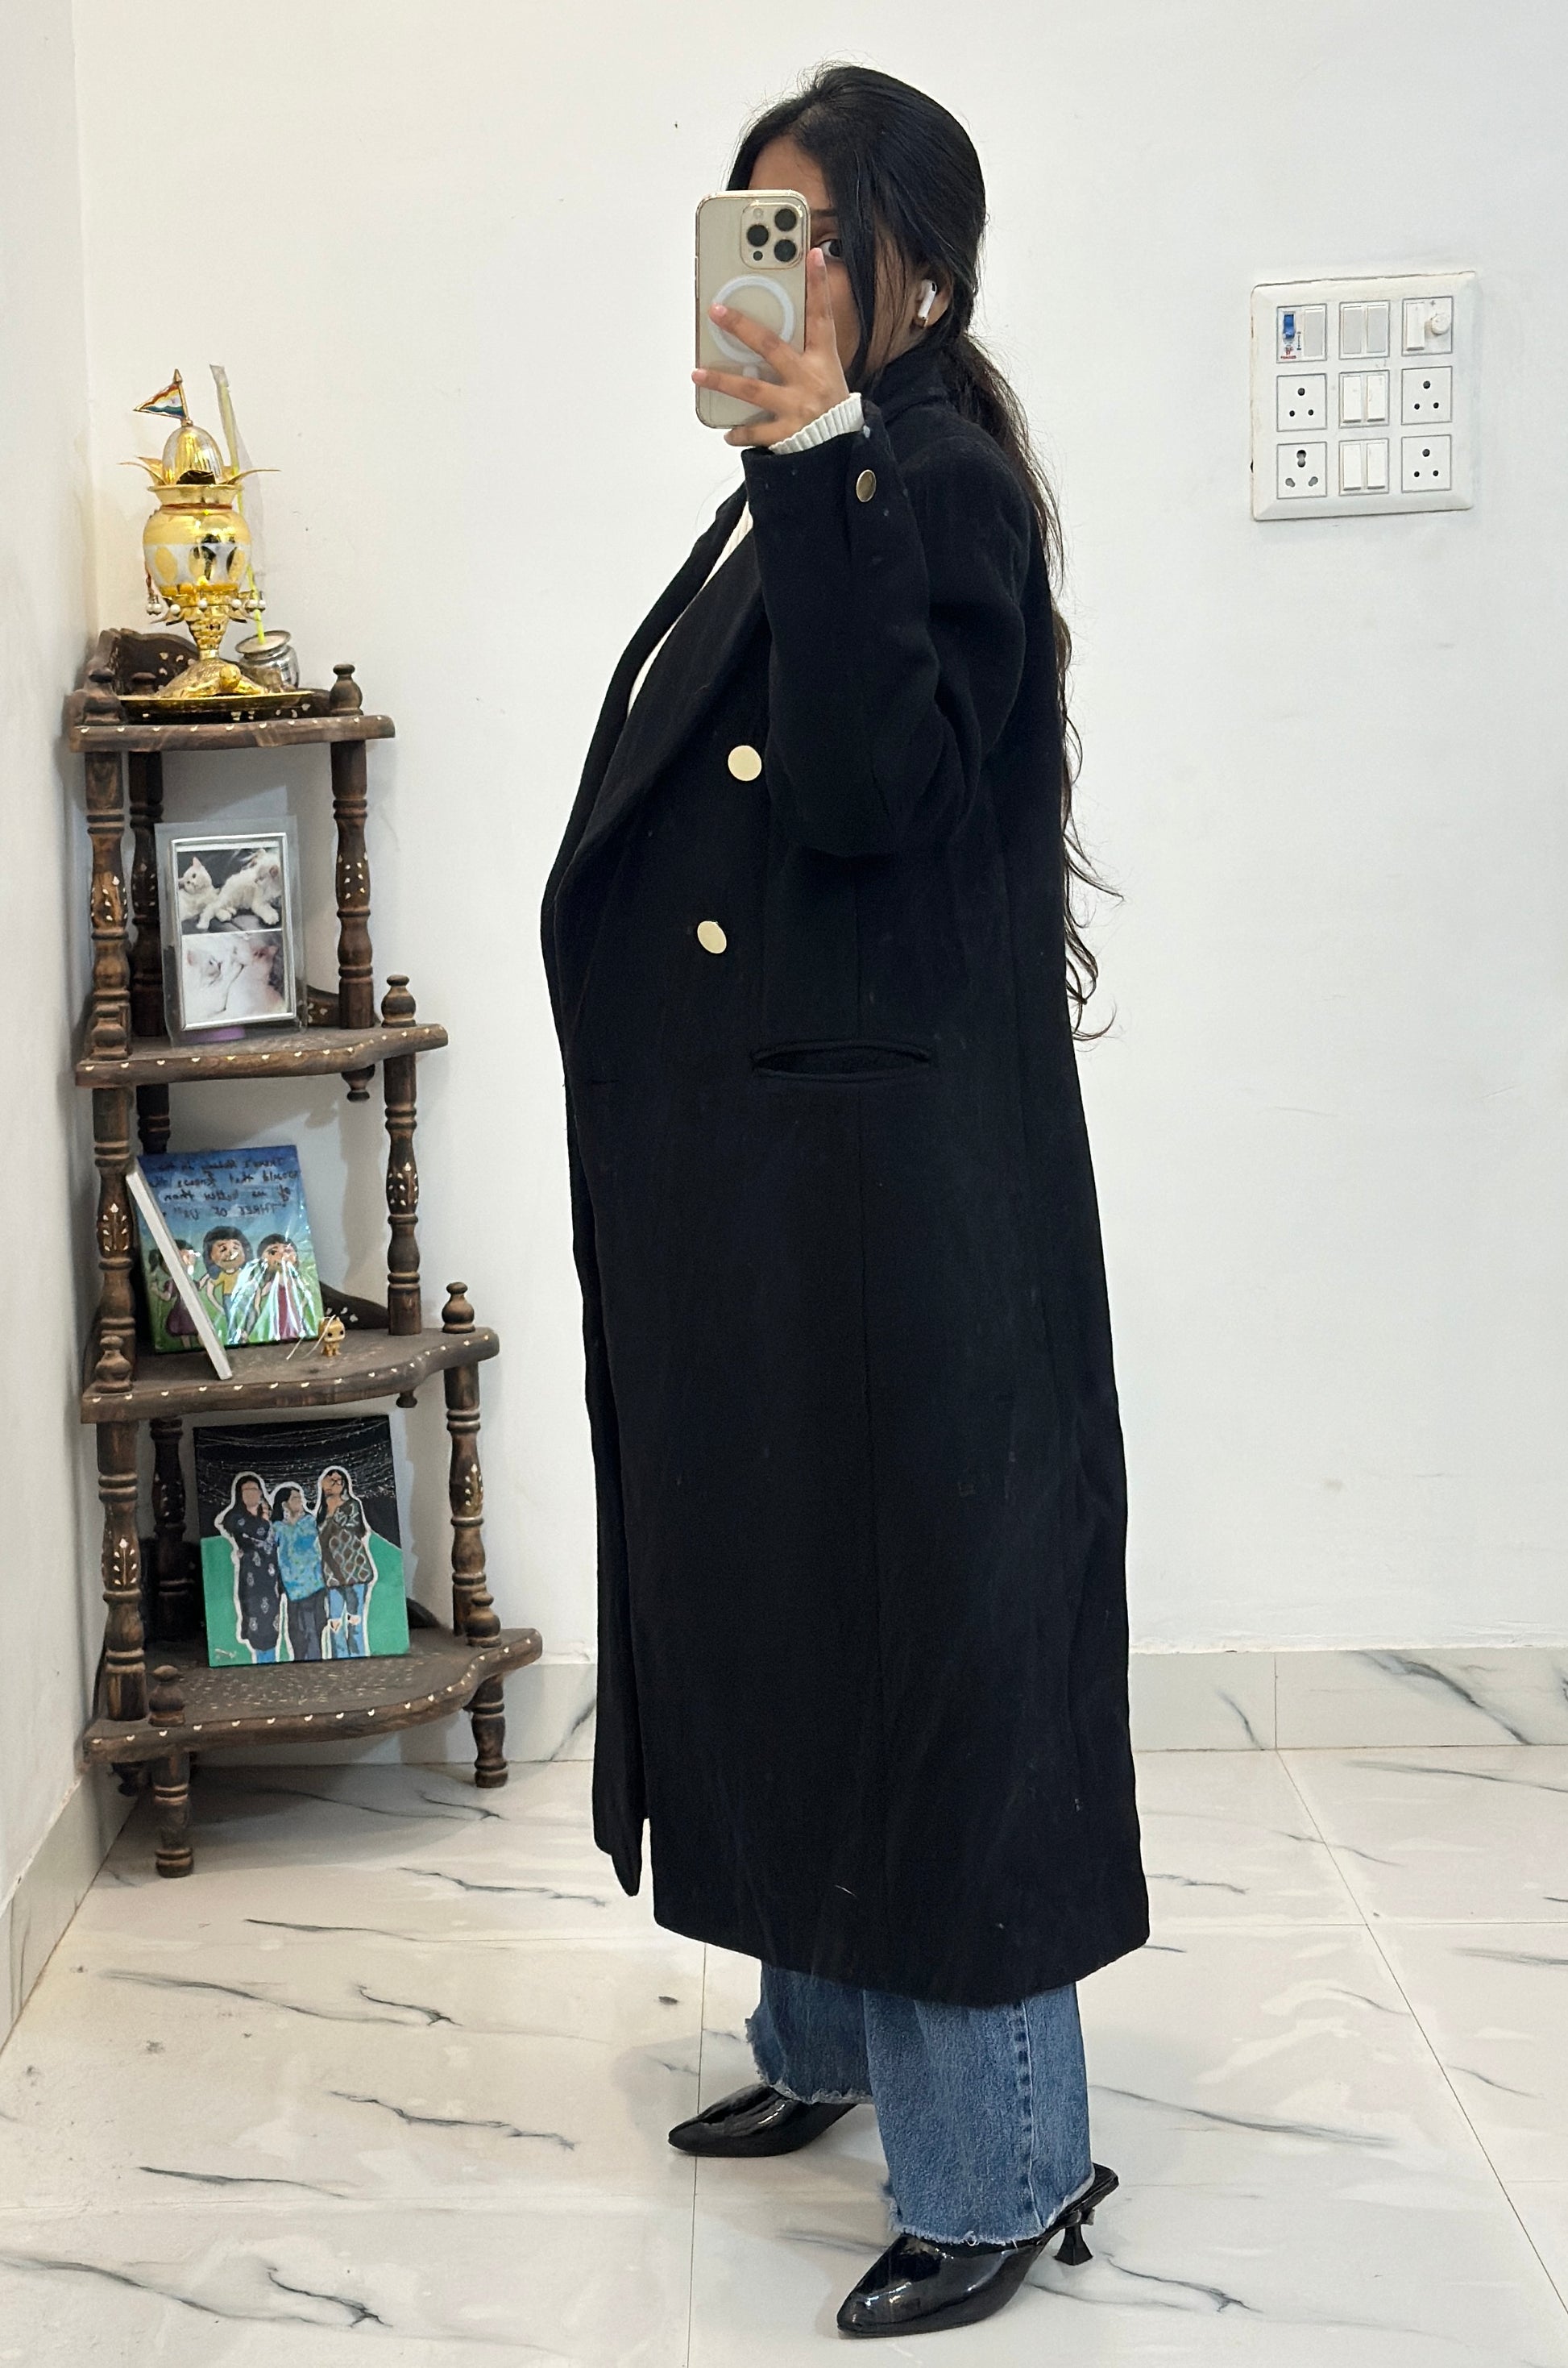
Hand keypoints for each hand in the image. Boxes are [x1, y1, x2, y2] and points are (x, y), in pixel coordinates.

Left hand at [693, 246, 849, 447]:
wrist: (843, 449)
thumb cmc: (832, 409)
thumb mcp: (827, 375)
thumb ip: (804, 355)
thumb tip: (769, 338)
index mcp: (822, 361)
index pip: (821, 317)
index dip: (818, 286)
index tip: (811, 255)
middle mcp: (808, 380)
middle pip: (770, 346)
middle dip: (741, 327)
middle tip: (717, 311)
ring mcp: (797, 407)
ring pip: (752, 389)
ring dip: (722, 381)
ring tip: (698, 374)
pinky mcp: (788, 434)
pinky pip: (757, 432)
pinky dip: (740, 432)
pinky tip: (727, 432)